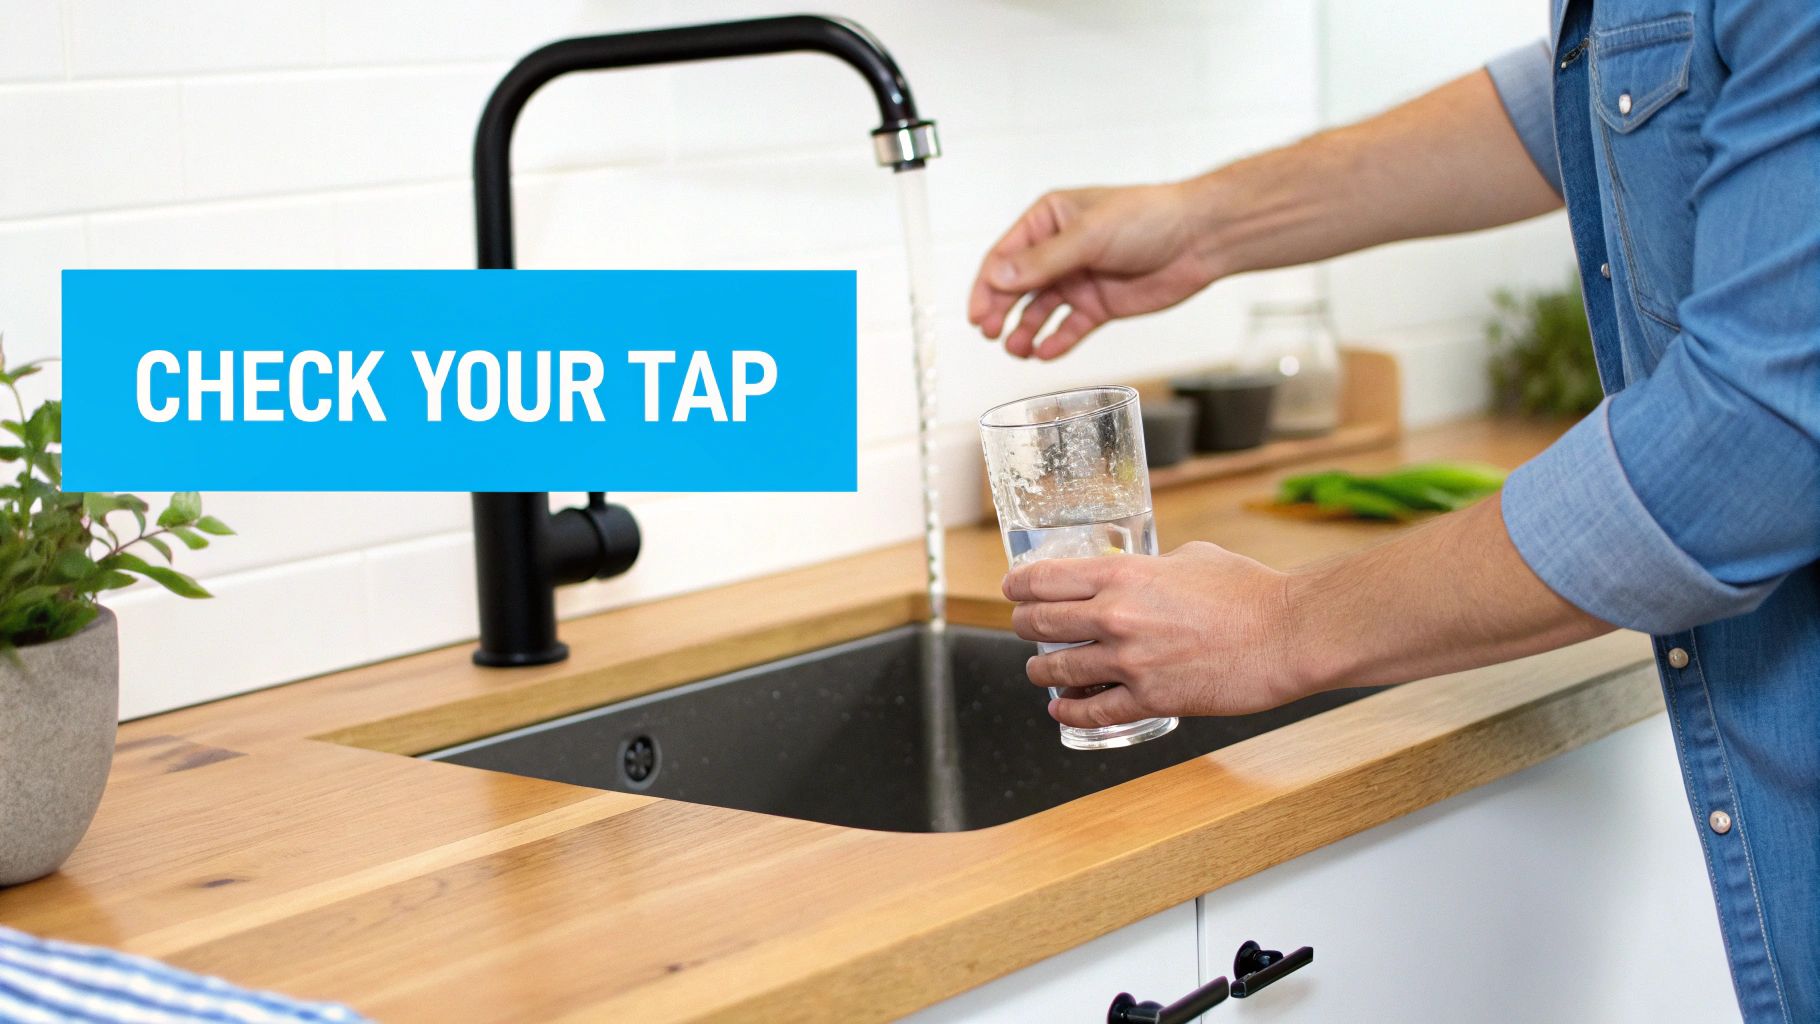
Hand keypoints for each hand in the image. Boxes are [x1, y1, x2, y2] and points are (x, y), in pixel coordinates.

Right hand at [967, 183, 1218, 359]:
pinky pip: (1070, 328)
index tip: (977, 314)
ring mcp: (1079, 279)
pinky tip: (1044, 352)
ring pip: (1040, 311)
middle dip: (1000, 311)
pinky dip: (1056, 341)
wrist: (1199, 238)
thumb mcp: (1089, 235)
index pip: (1005, 256)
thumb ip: (1043, 261)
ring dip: (1025, 330)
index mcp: (1049, 220)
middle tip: (990, 334)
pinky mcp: (1099, 305)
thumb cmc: (1147, 218)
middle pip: (1017, 286)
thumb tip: (998, 277)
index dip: (987, 286)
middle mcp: (1059, 251)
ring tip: (1017, 349)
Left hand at [1003, 542, 1308, 728]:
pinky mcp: (1150, 699)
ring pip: (1057, 670)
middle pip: (1039, 623)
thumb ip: (1154, 566)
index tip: (1012, 589)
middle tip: (1022, 626)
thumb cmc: (1251, 592)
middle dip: (1022, 624)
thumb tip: (1140, 571)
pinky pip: (1093, 711)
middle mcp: (1116, 617)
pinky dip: (1070, 711)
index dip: (1018, 585)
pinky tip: (1062, 709)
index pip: (1044, 579)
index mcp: (1122, 575)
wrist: (1288, 634)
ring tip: (1038, 671)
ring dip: (1040, 670)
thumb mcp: (1191, 557)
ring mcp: (1130, 662)